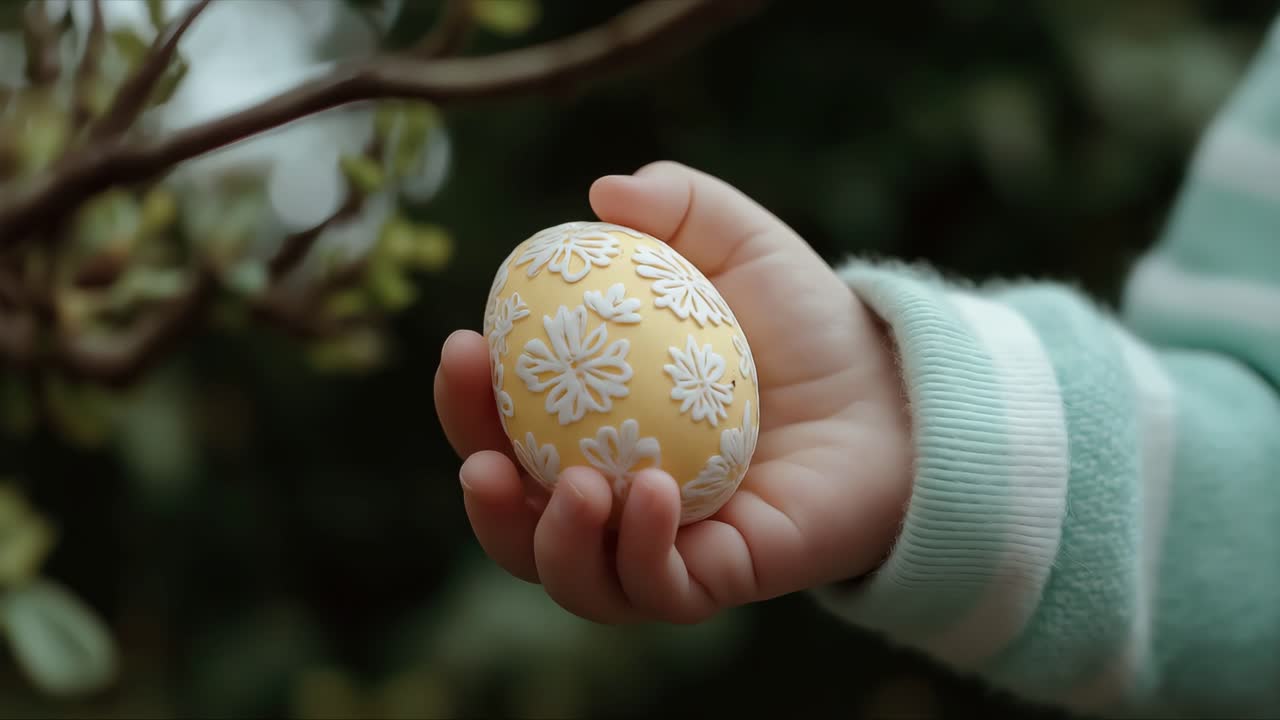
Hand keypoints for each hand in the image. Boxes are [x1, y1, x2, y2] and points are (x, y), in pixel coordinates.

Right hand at [434, 161, 911, 623]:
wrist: (894, 391)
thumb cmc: (808, 322)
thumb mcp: (742, 245)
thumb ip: (678, 207)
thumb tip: (602, 192)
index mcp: (594, 429)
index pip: (504, 431)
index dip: (465, 404)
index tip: (463, 348)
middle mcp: (616, 497)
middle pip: (517, 521)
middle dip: (483, 496)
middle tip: (483, 457)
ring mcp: (666, 546)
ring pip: (574, 578)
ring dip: (550, 543)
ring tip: (574, 486)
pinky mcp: (720, 579)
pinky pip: (657, 591)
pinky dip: (639, 552)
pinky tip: (650, 494)